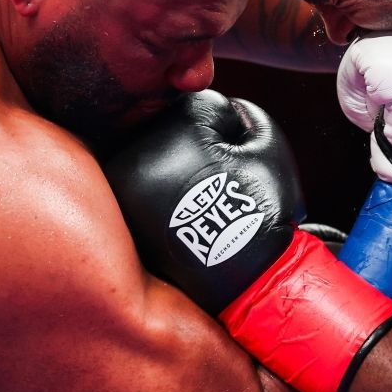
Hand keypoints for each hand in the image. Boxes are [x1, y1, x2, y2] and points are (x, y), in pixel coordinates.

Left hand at [103, 89, 391, 391]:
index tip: (240, 162)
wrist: (245, 283)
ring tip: (205, 202)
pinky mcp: (121, 211)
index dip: (234, 134)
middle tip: (222, 182)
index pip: (206, 107)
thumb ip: (247, 115)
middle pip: (174, 130)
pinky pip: (144, 187)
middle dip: (199, 149)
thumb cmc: (259, 212)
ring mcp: (126, 181)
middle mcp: (143, 147)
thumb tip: (229, 113)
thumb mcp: (269, 146)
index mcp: (179, 124)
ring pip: (157, 157)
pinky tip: (187, 215)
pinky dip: (163, 194)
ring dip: (178, 169)